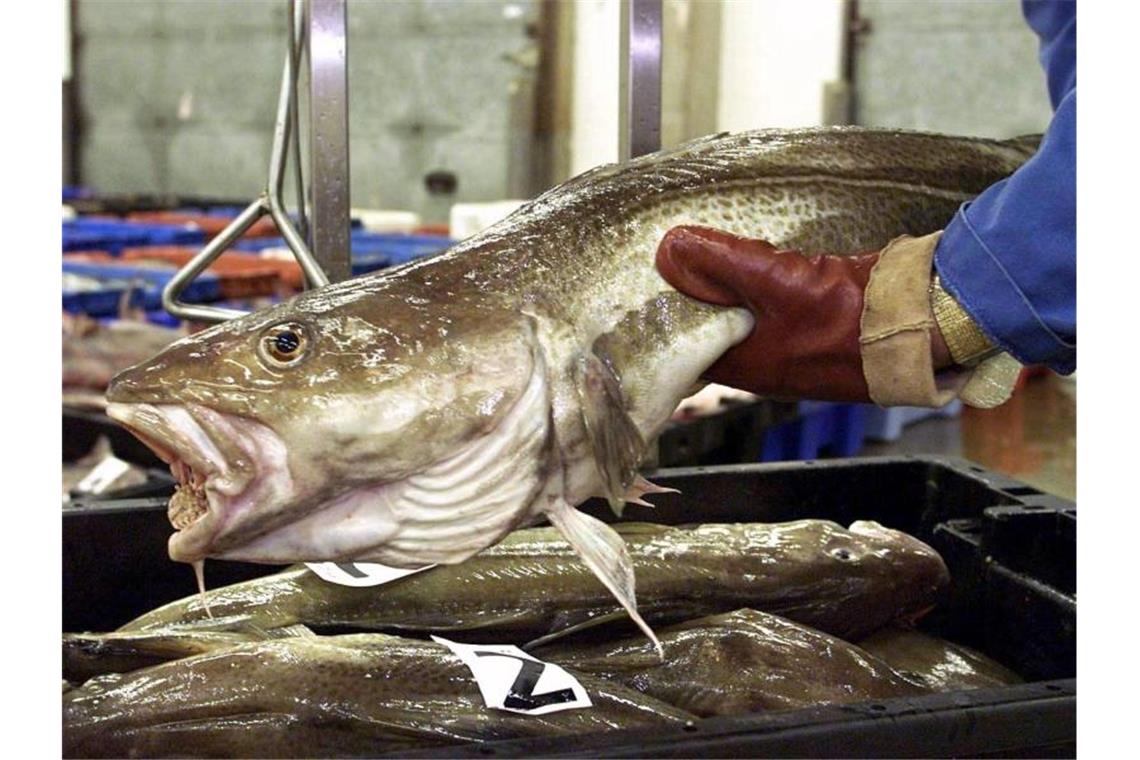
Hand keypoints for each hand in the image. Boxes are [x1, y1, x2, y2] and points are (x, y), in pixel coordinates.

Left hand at [656, 226, 954, 401]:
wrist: (922, 327)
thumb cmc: (850, 319)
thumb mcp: (776, 281)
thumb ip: (723, 262)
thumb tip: (671, 248)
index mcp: (745, 366)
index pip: (684, 352)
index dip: (664, 321)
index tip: (645, 289)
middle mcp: (764, 366)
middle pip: (712, 334)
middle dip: (693, 300)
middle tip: (671, 263)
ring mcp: (791, 352)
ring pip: (744, 322)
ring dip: (728, 292)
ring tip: (705, 255)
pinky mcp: (815, 333)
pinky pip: (774, 313)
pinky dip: (761, 290)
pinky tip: (758, 264)